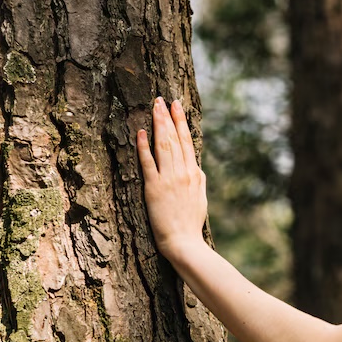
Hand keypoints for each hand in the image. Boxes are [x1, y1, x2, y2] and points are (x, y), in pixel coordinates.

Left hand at [137, 97, 207, 259]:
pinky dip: (144, 147)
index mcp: (194, 173)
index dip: (181, 121)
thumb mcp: (201, 198)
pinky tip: (141, 132)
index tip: (176, 105)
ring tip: (154, 108)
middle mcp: (182, 172)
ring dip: (158, 125)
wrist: (184, 242)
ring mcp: (168, 179)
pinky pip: (148, 163)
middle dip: (167, 116)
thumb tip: (196, 167)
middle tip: (161, 99)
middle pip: (174, 138)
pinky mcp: (154, 188)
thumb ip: (198, 179)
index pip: (187, 141)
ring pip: (163, 145)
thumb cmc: (191, 223)